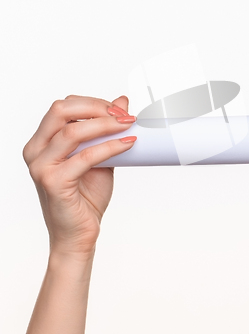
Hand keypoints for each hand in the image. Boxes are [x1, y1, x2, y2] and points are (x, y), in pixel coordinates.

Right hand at [22, 95, 136, 257]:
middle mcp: (36, 151)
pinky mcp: (53, 182)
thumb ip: (106, 130)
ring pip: (72, 132)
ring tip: (128, 125)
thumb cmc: (87, 195)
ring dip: (105, 124)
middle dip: (96, 108)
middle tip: (123, 115)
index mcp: (42, 141)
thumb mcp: (100, 155)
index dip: (93, 103)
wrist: (79, 233)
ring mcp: (41, 167)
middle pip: (60, 110)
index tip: (120, 109)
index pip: (64, 107)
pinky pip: (85, 157)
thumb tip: (122, 101)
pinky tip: (127, 143)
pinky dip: (110, 146)